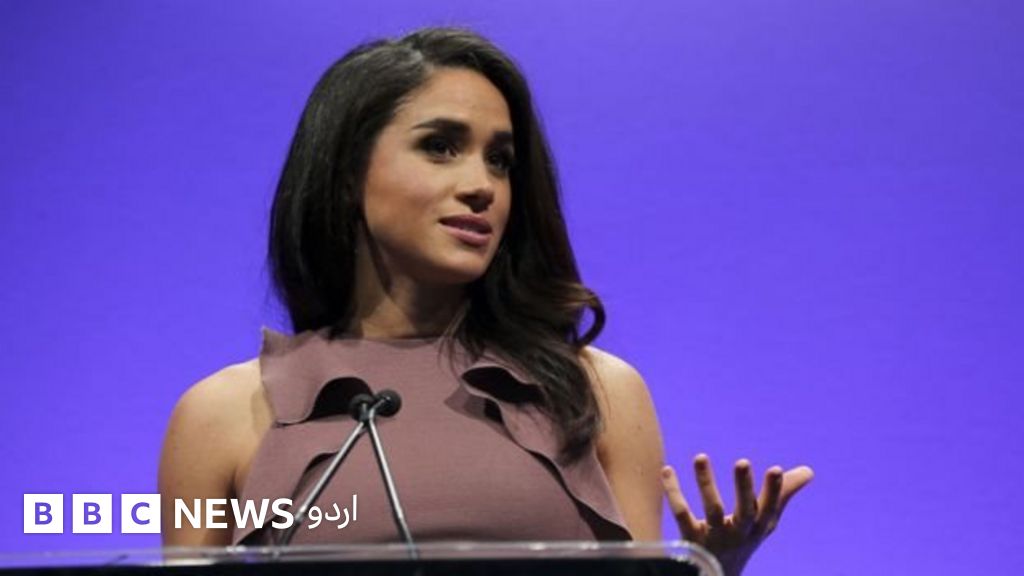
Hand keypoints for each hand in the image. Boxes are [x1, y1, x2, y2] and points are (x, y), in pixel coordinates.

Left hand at [660, 454, 812, 575]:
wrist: (718, 574)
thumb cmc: (744, 539)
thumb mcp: (764, 521)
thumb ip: (782, 494)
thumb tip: (809, 471)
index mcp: (758, 527)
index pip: (770, 509)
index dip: (774, 491)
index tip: (776, 469)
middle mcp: (739, 534)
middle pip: (744, 512)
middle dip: (744, 488)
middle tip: (742, 462)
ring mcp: (715, 538)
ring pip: (711, 511)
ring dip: (706, 483)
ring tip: (700, 456)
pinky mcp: (691, 539)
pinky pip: (681, 514)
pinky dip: (673, 492)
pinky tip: (667, 470)